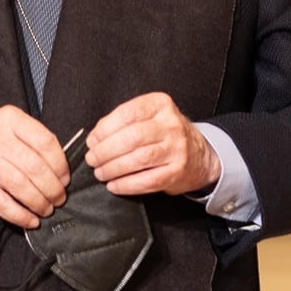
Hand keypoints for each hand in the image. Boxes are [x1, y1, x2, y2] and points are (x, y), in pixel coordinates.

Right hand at [0, 107, 69, 228]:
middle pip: (35, 168)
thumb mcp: (5, 122)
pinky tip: (30, 220)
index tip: (65, 178)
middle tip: (59, 198)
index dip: (61, 165)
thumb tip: (59, 166)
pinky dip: (19, 215)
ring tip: (47, 209)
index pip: (46, 143)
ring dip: (39, 202)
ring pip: (21, 186)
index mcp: (10, 120)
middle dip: (53, 188)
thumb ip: (29, 138)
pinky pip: (1, 203)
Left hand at [86, 92, 219, 196]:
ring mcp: (177, 149)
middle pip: (131, 137)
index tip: (92, 141)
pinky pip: (147, 180)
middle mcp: (171, 125)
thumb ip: (124, 122)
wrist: (199, 155)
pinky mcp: (177, 171)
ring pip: (138, 159)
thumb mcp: (150, 117)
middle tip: (93, 159)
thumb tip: (95, 138)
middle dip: (105, 151)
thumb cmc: (166, 135)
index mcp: (160, 105)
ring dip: (113, 168)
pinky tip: (115, 184)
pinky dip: (126, 185)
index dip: (104, 129)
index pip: (127, 113)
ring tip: (101, 172)